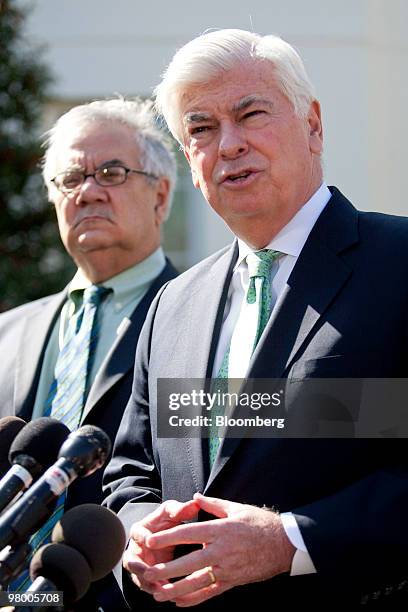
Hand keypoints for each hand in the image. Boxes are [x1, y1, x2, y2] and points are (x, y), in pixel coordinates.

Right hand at [123, 499, 199, 593]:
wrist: (160, 536)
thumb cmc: (165, 521)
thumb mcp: (171, 513)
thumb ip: (181, 509)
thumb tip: (196, 504)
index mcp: (139, 531)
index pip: (138, 534)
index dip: (142, 537)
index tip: (148, 540)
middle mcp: (135, 549)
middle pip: (133, 561)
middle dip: (140, 567)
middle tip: (150, 573)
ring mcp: (139, 566)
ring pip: (139, 577)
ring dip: (148, 584)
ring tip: (160, 590)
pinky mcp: (145, 578)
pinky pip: (148, 586)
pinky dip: (156, 591)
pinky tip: (168, 595)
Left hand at [143, 493, 295, 606]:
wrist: (284, 544)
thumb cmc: (259, 523)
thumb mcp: (236, 508)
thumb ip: (213, 505)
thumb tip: (195, 497)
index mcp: (221, 530)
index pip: (189, 533)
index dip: (169, 536)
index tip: (150, 539)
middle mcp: (222, 551)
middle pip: (190, 561)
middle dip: (167, 568)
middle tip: (147, 572)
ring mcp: (227, 568)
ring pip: (198, 582)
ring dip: (176, 589)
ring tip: (158, 594)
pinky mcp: (232, 581)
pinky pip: (210, 593)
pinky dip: (193, 599)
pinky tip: (179, 602)